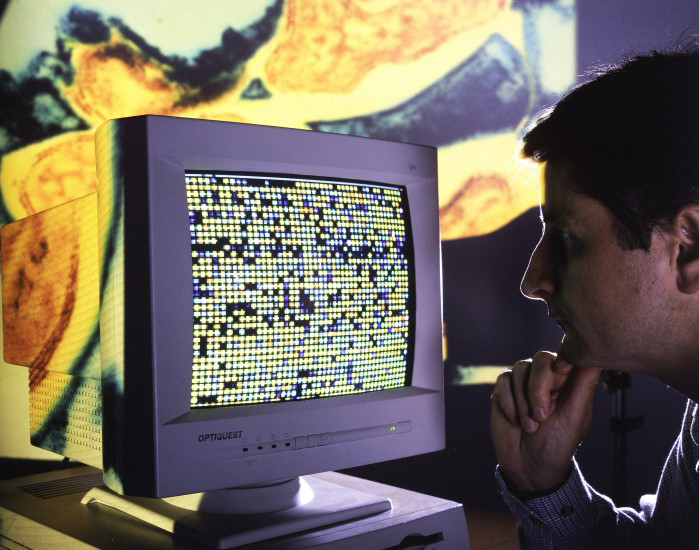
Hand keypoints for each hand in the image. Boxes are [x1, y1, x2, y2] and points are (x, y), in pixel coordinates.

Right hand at [490, 350, 600, 493]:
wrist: (528, 466)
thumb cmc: (557, 444)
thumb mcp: (575, 417)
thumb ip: (584, 384)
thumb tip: (597, 356)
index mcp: (570, 381)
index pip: (567, 354)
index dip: (561, 365)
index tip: (559, 385)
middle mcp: (547, 377)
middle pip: (541, 359)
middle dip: (538, 389)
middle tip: (541, 417)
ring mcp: (525, 382)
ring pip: (520, 368)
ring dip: (523, 401)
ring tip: (530, 425)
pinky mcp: (505, 389)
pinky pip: (502, 381)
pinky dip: (508, 403)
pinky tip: (515, 421)